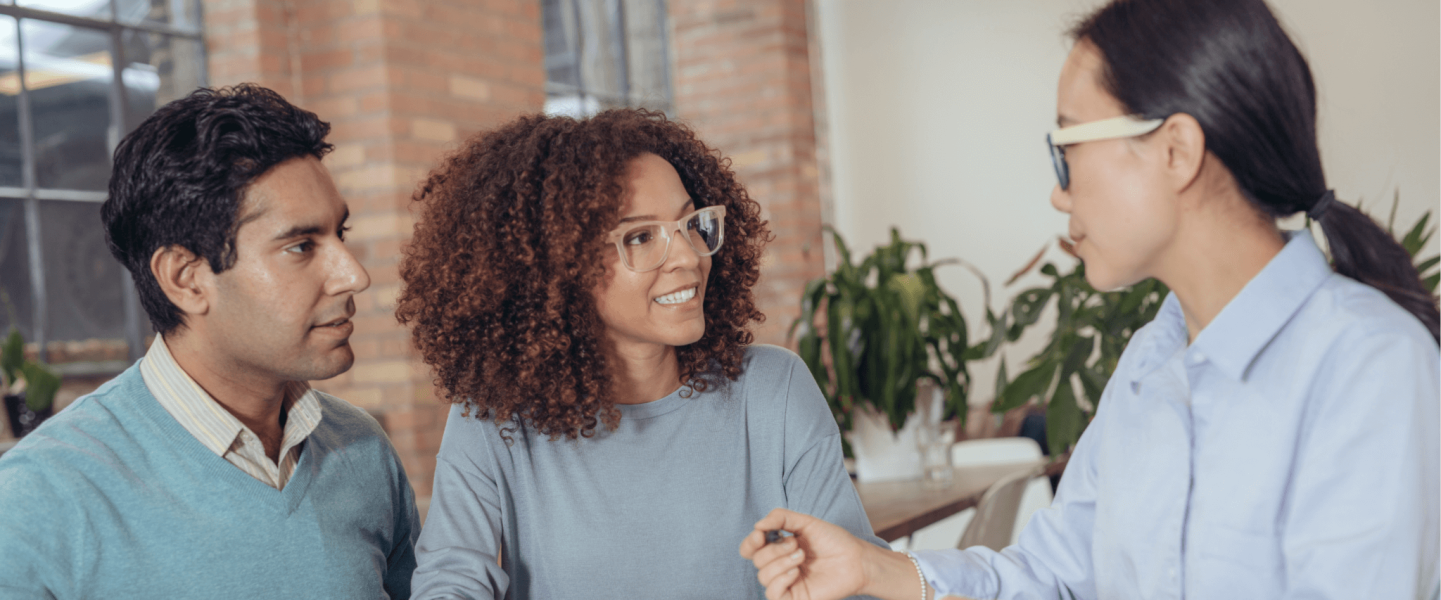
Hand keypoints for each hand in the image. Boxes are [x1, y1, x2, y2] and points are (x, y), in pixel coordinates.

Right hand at [738, 508, 871, 599]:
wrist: (856, 560)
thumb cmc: (834, 541)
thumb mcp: (806, 522)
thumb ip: (780, 518)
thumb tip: (757, 526)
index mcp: (779, 549)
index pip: (750, 549)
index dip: (750, 542)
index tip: (761, 533)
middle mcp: (780, 566)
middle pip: (757, 560)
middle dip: (774, 549)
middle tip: (797, 545)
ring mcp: (786, 583)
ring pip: (763, 576)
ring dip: (781, 562)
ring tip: (802, 556)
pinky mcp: (793, 598)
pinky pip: (772, 594)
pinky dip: (781, 579)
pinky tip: (797, 572)